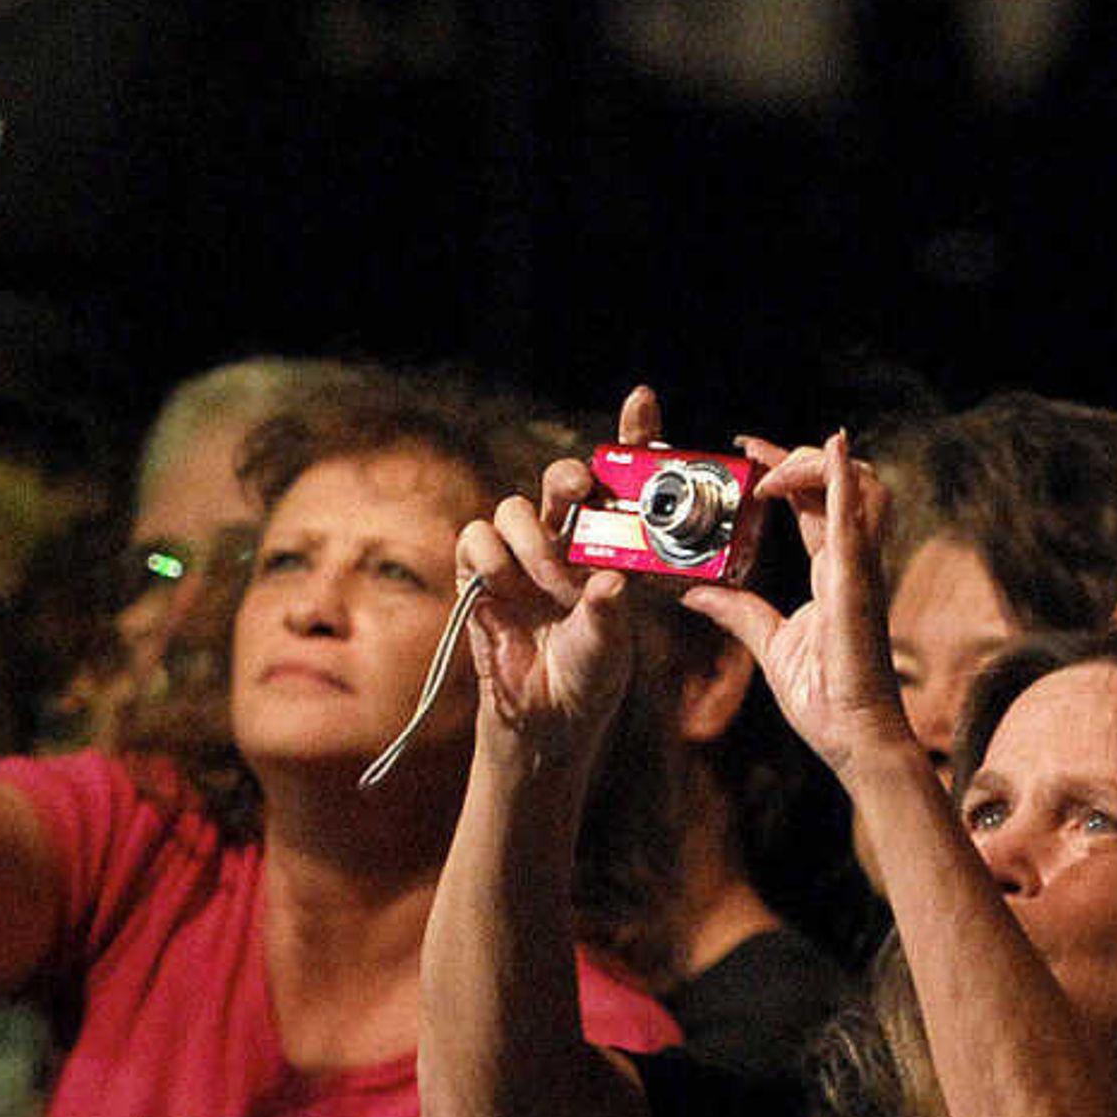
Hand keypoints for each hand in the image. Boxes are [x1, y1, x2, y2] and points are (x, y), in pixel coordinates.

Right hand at [460, 384, 659, 764]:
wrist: (546, 716)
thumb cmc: (590, 674)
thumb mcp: (611, 644)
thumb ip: (610, 613)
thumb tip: (609, 582)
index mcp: (609, 546)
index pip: (620, 481)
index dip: (632, 436)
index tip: (641, 401)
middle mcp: (565, 540)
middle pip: (560, 480)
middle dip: (568, 478)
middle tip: (579, 493)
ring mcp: (520, 554)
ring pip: (515, 509)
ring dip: (534, 546)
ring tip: (553, 589)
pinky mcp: (479, 573)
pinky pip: (475, 538)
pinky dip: (490, 559)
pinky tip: (505, 590)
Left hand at [676, 431, 920, 776]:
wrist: (855, 740)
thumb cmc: (828, 701)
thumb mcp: (769, 645)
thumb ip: (738, 613)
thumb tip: (695, 592)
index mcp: (835, 573)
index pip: (815, 501)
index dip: (786, 468)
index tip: (747, 451)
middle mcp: (852, 563)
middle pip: (840, 481)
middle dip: (797, 455)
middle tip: (750, 451)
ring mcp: (860, 571)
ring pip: (860, 487)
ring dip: (814, 464)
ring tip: (770, 470)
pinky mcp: (857, 586)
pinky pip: (856, 523)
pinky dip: (845, 482)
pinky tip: (833, 449)